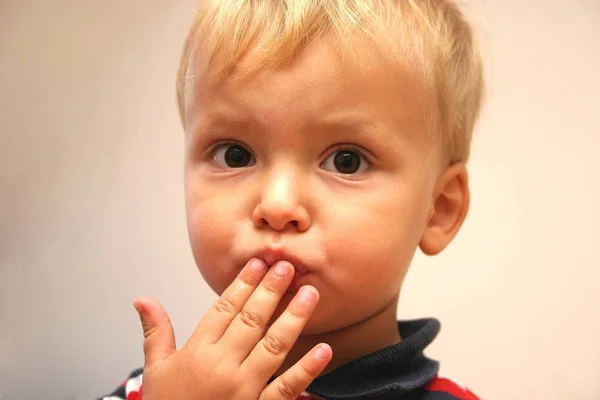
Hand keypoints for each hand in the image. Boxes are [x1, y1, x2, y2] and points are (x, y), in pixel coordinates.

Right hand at [133, 259, 331, 399]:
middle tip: (287, 266)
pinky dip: (307, 370)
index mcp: (198, 353)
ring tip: (310, 293)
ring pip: (273, 346)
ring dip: (294, 318)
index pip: (224, 309)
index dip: (243, 283)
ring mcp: (244, 389)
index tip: (259, 263)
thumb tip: (142, 300)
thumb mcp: (155, 370)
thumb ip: (156, 332)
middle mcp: (223, 367)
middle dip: (271, 290)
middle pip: (251, 320)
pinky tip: (323, 350)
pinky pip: (286, 388)